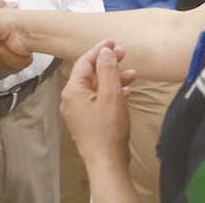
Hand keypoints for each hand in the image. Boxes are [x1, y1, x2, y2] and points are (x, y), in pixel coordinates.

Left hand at [60, 39, 136, 169]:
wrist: (107, 162)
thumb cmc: (108, 131)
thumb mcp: (111, 94)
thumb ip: (107, 69)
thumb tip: (104, 52)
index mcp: (73, 91)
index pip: (84, 62)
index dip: (100, 49)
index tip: (113, 41)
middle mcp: (72, 100)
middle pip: (90, 73)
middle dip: (108, 63)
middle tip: (124, 54)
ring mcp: (79, 112)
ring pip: (96, 87)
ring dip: (113, 78)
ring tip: (132, 73)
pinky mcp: (88, 121)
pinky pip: (98, 99)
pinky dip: (111, 92)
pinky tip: (126, 92)